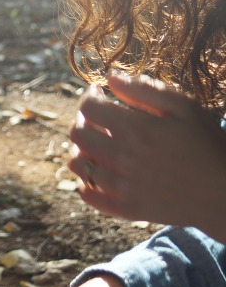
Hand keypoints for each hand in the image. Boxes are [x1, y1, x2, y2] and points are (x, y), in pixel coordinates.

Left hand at [68, 73, 225, 236]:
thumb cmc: (208, 144)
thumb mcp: (186, 107)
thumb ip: (145, 89)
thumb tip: (110, 78)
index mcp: (137, 131)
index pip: (89, 109)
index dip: (90, 96)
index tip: (99, 93)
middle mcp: (123, 159)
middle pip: (77, 135)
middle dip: (83, 120)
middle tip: (98, 117)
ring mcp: (122, 187)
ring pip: (77, 164)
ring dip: (82, 149)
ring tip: (99, 143)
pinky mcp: (126, 209)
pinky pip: (87, 195)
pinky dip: (86, 182)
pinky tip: (100, 171)